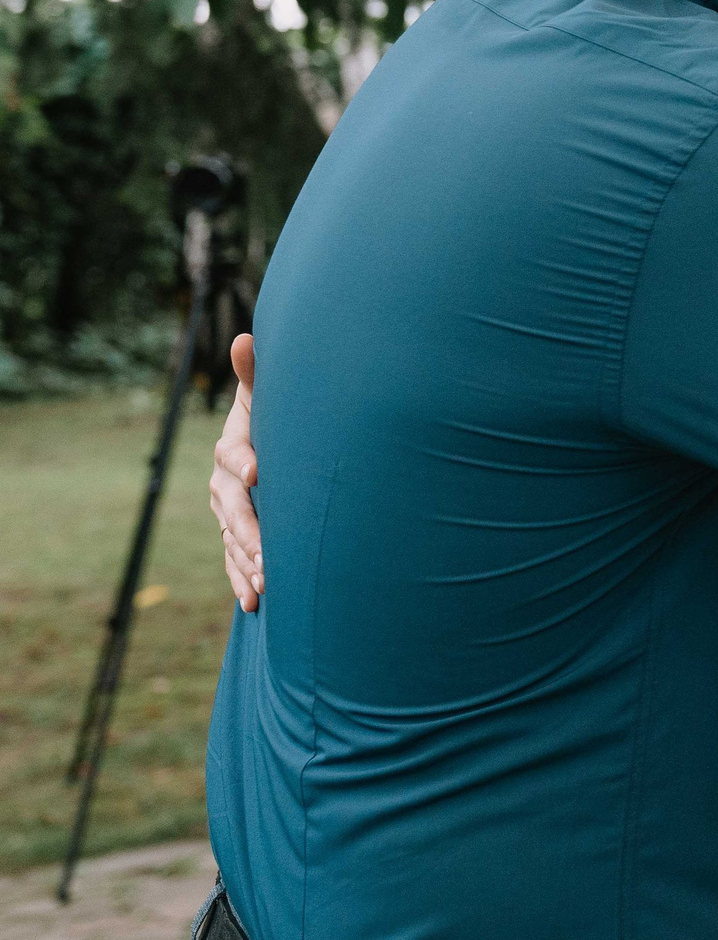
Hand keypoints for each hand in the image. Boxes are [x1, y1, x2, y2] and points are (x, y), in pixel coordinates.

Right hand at [210, 333, 263, 611]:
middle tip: (269, 552)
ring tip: (267, 586)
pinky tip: (256, 602)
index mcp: (233, 448)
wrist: (264, 449)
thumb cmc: (272, 417)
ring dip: (248, 564)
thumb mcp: (265, 397)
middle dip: (249, 531)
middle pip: (233, 509)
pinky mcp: (236, 537)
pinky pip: (234, 562)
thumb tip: (245, 337)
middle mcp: (224, 484)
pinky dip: (243, 581)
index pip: (234, 455)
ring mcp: (227, 514)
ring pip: (233, 541)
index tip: (258, 472)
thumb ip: (256, 374)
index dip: (245, 461)